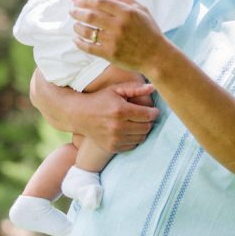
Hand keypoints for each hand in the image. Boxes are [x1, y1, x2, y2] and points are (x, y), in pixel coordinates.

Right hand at [29, 69, 158, 153]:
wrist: (80, 115)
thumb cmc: (100, 99)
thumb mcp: (116, 90)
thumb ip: (135, 88)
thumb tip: (153, 87)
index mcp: (120, 110)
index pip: (147, 115)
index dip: (154, 112)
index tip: (154, 110)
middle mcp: (118, 127)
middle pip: (146, 127)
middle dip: (149, 121)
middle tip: (145, 116)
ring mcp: (115, 139)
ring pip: (141, 138)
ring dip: (142, 130)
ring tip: (137, 123)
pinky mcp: (112, 148)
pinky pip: (132, 145)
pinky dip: (134, 139)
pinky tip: (129, 130)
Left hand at [71, 0, 168, 75]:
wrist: (157, 56)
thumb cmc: (150, 32)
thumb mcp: (142, 10)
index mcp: (126, 13)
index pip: (100, 2)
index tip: (78, 0)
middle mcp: (119, 26)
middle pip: (90, 16)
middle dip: (77, 12)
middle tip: (71, 11)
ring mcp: (114, 41)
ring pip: (88, 32)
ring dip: (77, 27)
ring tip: (74, 25)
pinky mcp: (110, 55)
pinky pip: (89, 48)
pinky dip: (80, 43)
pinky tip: (76, 39)